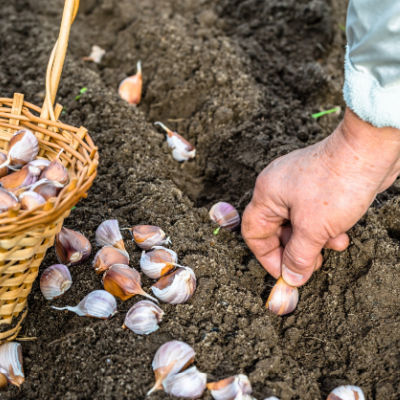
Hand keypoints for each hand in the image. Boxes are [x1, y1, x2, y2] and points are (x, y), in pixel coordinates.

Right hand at [242, 109, 399, 286]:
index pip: (254, 232)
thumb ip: (298, 257)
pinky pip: (312, 214)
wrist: (369, 150)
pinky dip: (324, 227)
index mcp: (266, 194)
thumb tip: (291, 278)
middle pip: (276, 230)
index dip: (267, 257)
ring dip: (314, 241)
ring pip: (297, 224)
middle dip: (295, 250)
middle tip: (311, 265)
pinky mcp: (316, 184)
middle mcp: (277, 188)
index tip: (285, 273)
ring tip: (333, 246)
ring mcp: (297, 185)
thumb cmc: (336, 184)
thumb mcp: (314, 229)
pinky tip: (341, 234)